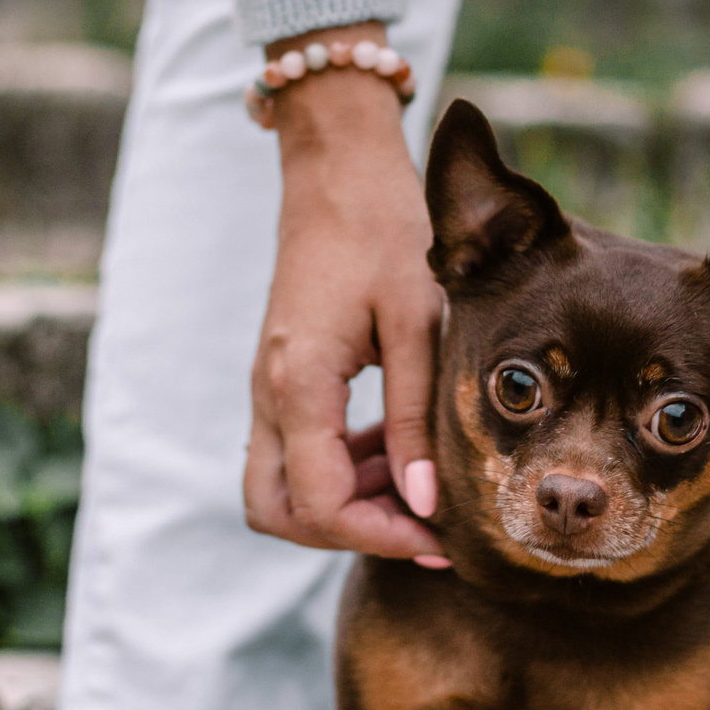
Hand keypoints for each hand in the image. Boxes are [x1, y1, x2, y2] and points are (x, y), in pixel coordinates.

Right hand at [244, 24, 447, 561]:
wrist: (338, 170)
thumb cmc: (385, 232)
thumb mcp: (418, 324)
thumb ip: (416, 418)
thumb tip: (425, 504)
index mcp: (299, 383)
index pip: (321, 505)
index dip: (382, 536)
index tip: (441, 538)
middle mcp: (269, 394)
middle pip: (278, 512)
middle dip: (347, 534)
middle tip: (421, 527)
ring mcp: (268, 387)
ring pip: (283, 487)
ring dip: (347, 502)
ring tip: (421, 485)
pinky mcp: (283, 377)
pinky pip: (298, 450)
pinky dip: (344, 468)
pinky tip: (402, 450)